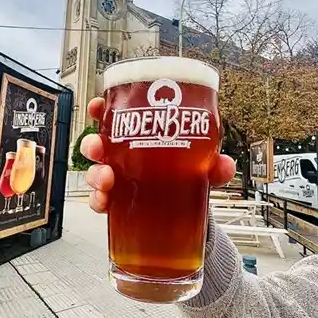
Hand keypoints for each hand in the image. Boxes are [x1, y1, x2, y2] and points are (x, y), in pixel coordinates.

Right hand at [79, 97, 235, 213]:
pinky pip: (100, 200)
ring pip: (96, 171)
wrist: (189, 213)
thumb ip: (216, 165)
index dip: (103, 108)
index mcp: (142, 138)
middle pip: (100, 143)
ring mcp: (120, 179)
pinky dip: (99, 200)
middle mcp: (126, 156)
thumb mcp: (205, 167)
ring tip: (106, 178)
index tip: (98, 105)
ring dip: (95, 173)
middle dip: (92, 142)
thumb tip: (226, 165)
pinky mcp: (119, 203)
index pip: (118, 117)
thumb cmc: (190, 177)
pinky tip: (105, 201)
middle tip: (98, 146)